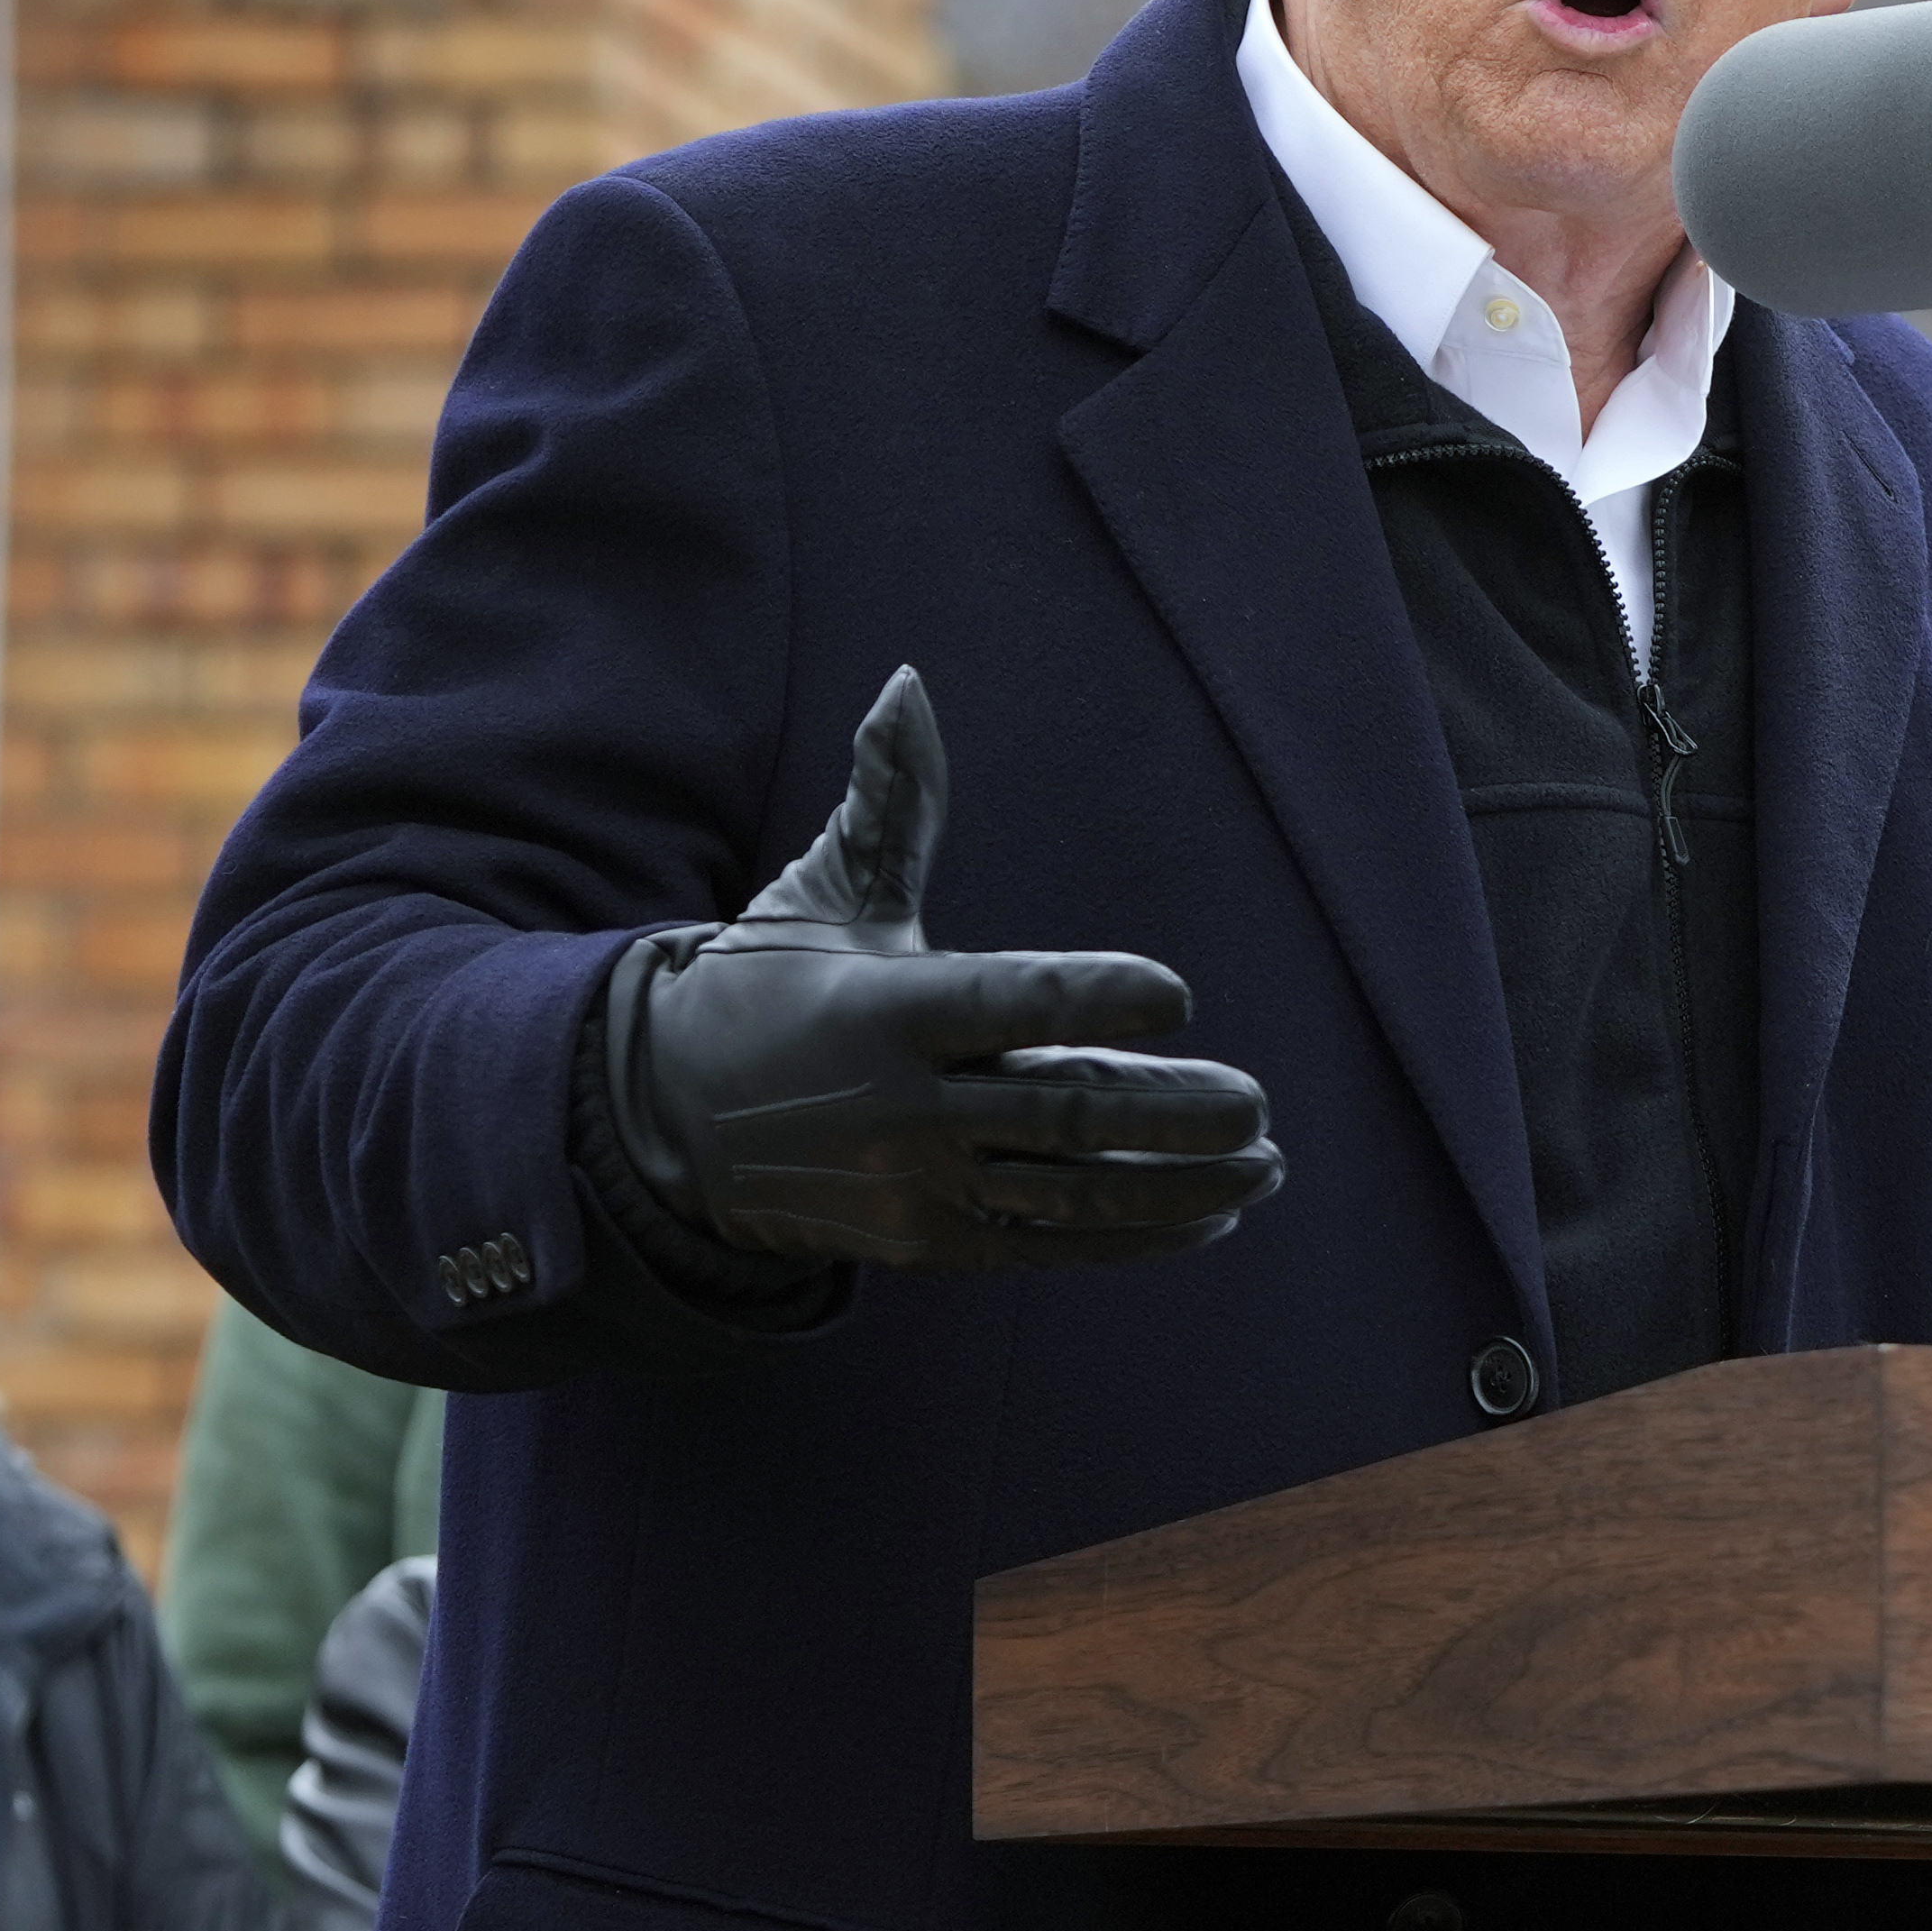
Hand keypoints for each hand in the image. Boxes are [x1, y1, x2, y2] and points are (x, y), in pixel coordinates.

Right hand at [614, 668, 1282, 1268]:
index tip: (1179, 994)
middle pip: (1060, 1113)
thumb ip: (889, 800)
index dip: (1095, 998)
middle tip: (1255, 1101)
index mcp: (888, 1010)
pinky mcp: (933, 1243)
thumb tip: (909, 684)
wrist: (669, 1125)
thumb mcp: (823, 893)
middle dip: (1169, 1114)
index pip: (1010, 1001)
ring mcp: (920, 1186)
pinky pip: (1051, 1247)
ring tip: (1262, 1163)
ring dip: (1179, 1186)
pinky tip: (1214, 1214)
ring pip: (1070, 1194)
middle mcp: (905, 1107)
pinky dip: (1138, 1236)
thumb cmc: (766, 987)